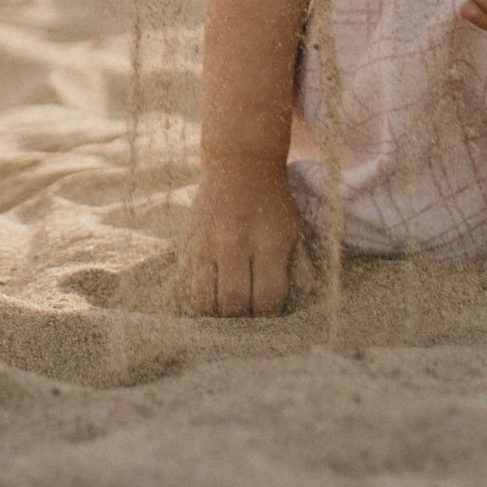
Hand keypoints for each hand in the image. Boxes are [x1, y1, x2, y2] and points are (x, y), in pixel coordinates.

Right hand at [177, 164, 308, 315]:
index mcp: (266, 243)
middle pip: (232, 303)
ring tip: (225, 314)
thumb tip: (305, 301)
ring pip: (202, 300)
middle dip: (242, 322)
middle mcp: (233, 245)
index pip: (267, 298)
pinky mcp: (185, 244)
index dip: (269, 316)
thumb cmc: (274, 203)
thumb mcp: (297, 231)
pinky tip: (207, 300)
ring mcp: (204, 245)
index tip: (269, 316)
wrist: (239, 164)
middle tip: (248, 321)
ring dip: (214, 315)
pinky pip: (181, 286)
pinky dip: (193, 301)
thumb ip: (302, 267)